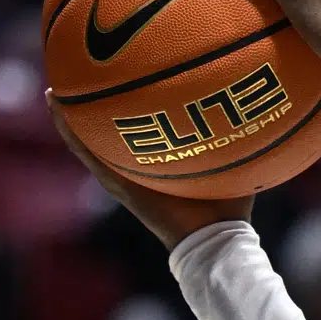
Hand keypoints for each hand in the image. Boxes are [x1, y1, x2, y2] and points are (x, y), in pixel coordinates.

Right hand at [48, 93, 251, 248]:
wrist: (213, 241)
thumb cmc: (229, 207)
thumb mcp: (236, 162)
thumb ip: (242, 136)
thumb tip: (263, 104)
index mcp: (159, 165)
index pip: (139, 135)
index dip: (128, 114)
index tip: (121, 83)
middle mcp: (138, 169)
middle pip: (110, 135)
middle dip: (97, 110)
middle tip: (82, 79)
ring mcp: (124, 177)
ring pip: (91, 142)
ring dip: (72, 117)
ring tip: (57, 90)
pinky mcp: (119, 184)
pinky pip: (90, 154)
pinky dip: (72, 131)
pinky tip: (58, 106)